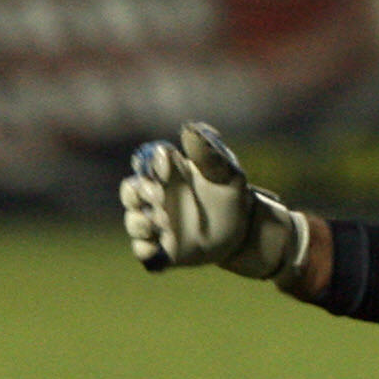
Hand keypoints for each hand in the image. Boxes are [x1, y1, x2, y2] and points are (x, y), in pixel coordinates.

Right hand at [120, 122, 306, 283]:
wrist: (246, 231)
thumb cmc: (232, 194)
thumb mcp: (227, 172)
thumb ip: (208, 153)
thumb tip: (188, 129)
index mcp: (169, 174)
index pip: (146, 162)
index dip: (149, 163)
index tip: (166, 167)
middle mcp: (157, 197)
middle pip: (131, 190)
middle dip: (140, 193)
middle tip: (161, 197)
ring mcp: (157, 223)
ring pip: (134, 221)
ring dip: (140, 222)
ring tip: (162, 222)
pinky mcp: (162, 249)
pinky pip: (143, 250)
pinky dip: (144, 249)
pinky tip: (155, 248)